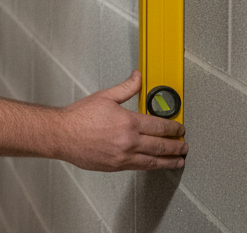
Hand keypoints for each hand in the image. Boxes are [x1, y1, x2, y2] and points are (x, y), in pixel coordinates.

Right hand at [57, 70, 186, 171]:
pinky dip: (153, 166)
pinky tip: (157, 164)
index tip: (179, 128)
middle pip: (162, 145)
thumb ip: (126, 88)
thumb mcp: (105, 96)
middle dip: (177, 146)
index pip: (160, 126)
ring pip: (155, 161)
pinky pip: (141, 167)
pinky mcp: (117, 166)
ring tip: (179, 160)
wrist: (62, 134)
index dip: (174, 128)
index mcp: (128, 122)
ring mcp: (124, 156)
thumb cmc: (79, 117)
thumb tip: (138, 77)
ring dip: (171, 160)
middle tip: (184, 145)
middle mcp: (129, 140)